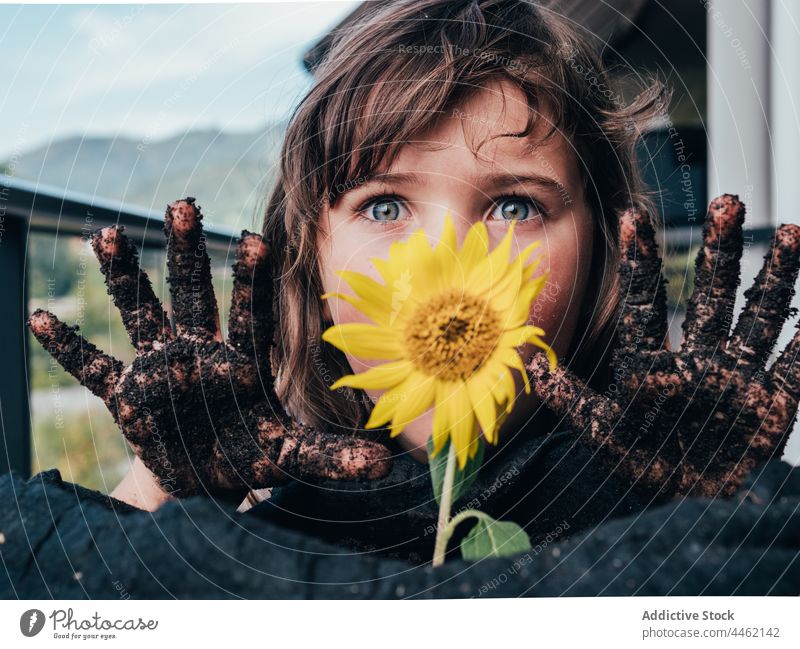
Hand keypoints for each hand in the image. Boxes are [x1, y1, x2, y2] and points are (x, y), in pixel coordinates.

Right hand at [28, 197, 391, 497]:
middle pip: (194, 293)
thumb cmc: (254, 453)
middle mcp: (201, 352)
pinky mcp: (127, 394)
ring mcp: (161, 367)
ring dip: (125, 277)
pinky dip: (67, 348)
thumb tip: (384, 467)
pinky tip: (38, 318)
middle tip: (182, 204)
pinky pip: (93, 367)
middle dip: (186, 252)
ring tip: (105, 232)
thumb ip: (334, 455)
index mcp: (243, 360)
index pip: (251, 311)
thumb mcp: (293, 456)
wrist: (210, 476)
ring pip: (142, 313)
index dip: (252, 278)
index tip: (256, 238)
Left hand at [525, 194, 799, 502]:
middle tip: (725, 202)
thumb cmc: (638, 468)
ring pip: (759, 317)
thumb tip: (528, 357)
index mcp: (654, 364)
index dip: (641, 262)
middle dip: (721, 251)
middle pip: (712, 295)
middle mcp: (698, 360)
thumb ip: (567, 395)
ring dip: (777, 277)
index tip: (633, 217)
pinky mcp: (771, 407)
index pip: (645, 303)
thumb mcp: (598, 431)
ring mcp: (737, 379)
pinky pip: (793, 370)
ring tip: (793, 231)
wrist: (682, 510)